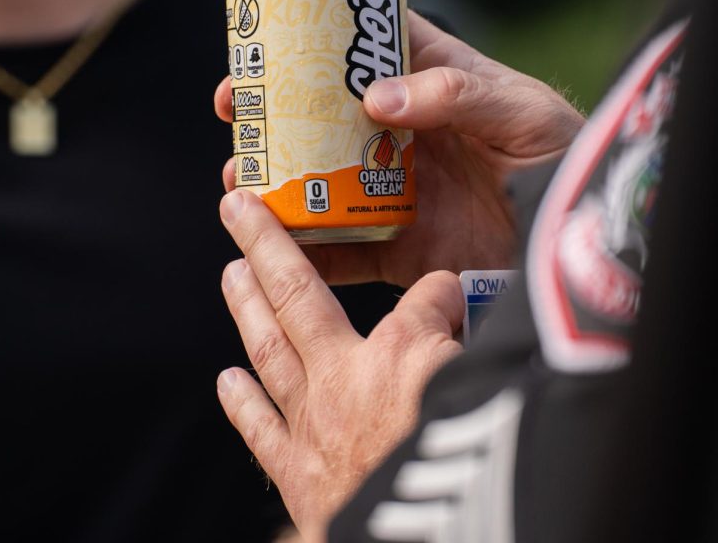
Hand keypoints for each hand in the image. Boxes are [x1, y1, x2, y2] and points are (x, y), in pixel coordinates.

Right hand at [214, 12, 583, 286]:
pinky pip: (342, 251)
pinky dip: (304, 253)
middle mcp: (403, 134)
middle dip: (273, 114)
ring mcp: (396, 192)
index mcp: (431, 83)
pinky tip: (268, 248)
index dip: (312, 38)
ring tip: (239, 185)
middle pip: (323, 116)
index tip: (264, 40)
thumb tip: (377, 97)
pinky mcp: (400, 248)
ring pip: (320, 182)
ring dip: (276, 182)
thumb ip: (456, 94)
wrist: (584, 245)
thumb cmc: (562, 155)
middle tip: (233, 110)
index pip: (365, 45)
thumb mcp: (518, 110)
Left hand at [217, 189, 463, 541]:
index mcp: (401, 352)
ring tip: (230, 272)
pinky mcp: (300, 477)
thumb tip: (468, 306)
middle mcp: (345, 379)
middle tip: (239, 207)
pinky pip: (260, 429)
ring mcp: (314, 426)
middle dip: (266, 246)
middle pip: (297, 296)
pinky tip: (228, 379)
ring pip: (268, 350)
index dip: (442, 289)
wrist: (424, 534)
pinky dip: (242, 401)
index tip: (453, 291)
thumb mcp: (489, 385)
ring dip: (246, 306)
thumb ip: (477, 338)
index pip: (423, 297)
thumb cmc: (460, 464)